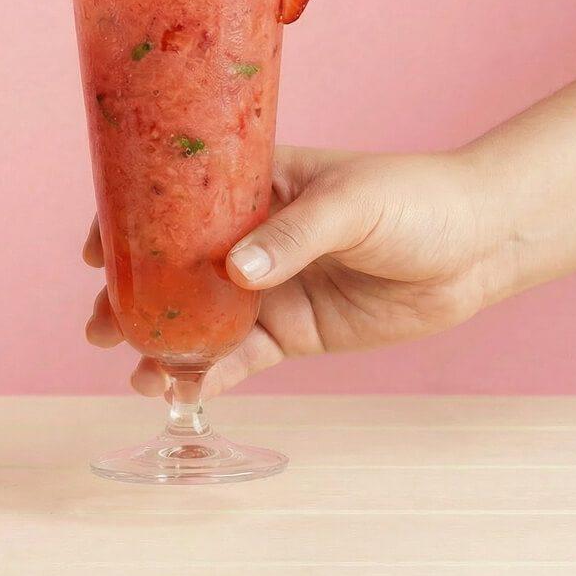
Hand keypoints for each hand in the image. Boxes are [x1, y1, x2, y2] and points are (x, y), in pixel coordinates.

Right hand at [83, 147, 511, 396]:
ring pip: (200, 320)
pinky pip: (241, 358)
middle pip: (174, 268)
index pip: (175, 199)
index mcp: (254, 186)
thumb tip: (234, 271)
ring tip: (138, 371)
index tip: (96, 251)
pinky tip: (182, 390)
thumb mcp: (352, 203)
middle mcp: (249, 237)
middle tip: (103, 327)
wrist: (478, 245)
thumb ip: (292, 236)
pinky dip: (210, 376)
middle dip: (133, 298)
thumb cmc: (415, 199)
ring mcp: (269, 288)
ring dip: (164, 344)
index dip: (129, 223)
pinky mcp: (294, 332)